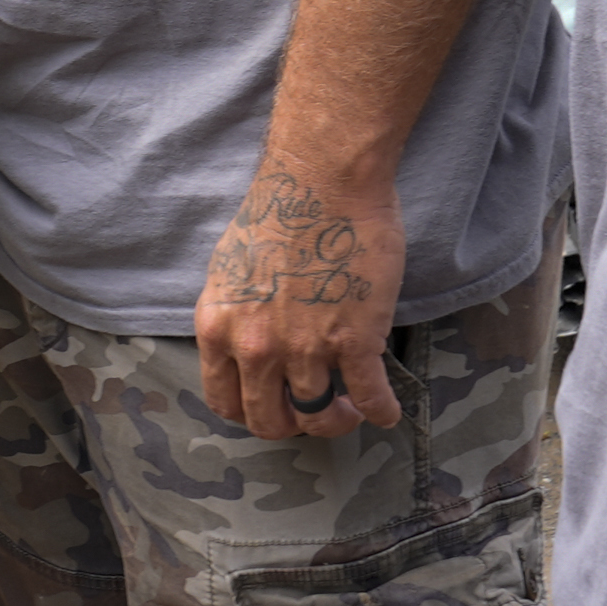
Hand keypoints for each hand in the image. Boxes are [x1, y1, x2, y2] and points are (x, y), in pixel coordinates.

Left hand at [196, 171, 406, 441]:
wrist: (324, 179)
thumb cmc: (281, 210)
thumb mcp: (230, 269)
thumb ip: (234, 313)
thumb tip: (244, 341)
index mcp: (218, 327)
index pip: (224, 402)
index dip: (252, 413)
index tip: (273, 407)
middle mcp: (255, 347)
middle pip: (270, 421)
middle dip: (294, 426)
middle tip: (313, 414)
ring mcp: (305, 348)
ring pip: (319, 414)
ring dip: (338, 418)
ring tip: (351, 406)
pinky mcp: (355, 341)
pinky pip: (370, 398)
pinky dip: (381, 412)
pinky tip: (387, 411)